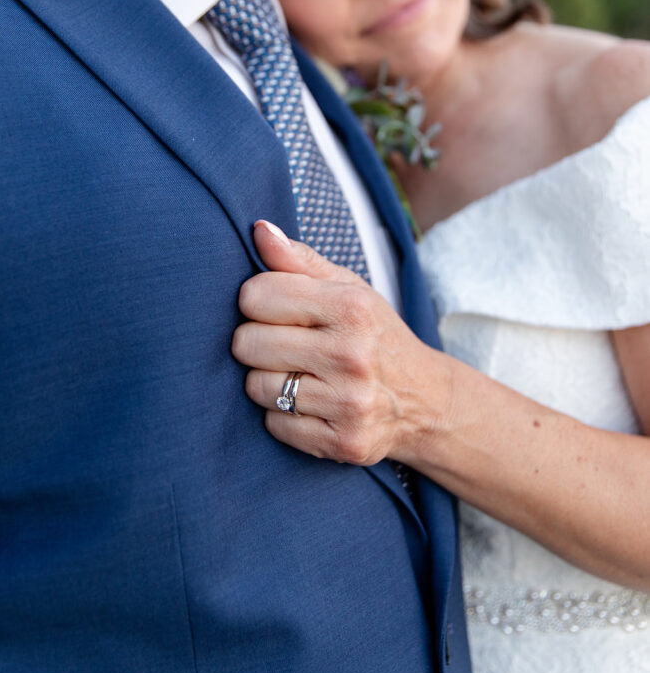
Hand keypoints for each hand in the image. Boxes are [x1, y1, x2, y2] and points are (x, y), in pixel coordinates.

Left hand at [232, 221, 450, 465]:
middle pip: (247, 343)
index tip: (277, 309)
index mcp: (351, 306)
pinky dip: (283, 416)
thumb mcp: (347, 287)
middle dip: (256, 342)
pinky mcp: (344, 442)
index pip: (256, 295)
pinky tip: (311, 404)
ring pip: (256, 387)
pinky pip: (274, 425)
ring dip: (267, 381)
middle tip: (284, 344)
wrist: (425, 400)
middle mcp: (352, 354)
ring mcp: (349, 403)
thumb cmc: (374, 334)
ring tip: (298, 374)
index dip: (256, 301)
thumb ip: (298, 259)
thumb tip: (258, 229)